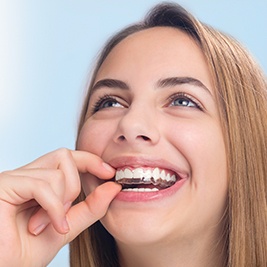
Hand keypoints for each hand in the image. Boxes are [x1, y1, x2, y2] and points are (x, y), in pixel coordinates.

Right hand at [0, 148, 120, 266]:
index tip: (109, 172)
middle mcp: (26, 175)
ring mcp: (14, 178)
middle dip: (76, 184)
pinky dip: (54, 208)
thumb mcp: (68, 226)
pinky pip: (42, 186)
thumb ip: (91, 207)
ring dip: (62, 203)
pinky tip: (52, 226)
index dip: (90, 160)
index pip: (67, 158)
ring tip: (50, 225)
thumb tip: (114, 187)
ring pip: (56, 174)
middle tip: (68, 210)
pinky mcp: (4, 185)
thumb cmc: (25, 252)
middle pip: (64, 156)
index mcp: (39, 181)